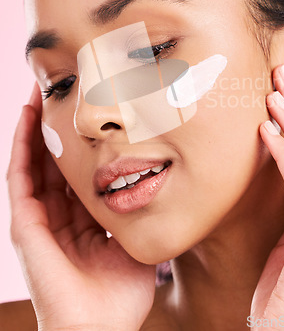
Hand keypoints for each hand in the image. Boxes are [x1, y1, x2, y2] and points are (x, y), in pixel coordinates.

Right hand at [7, 83, 155, 330]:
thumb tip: (165, 180)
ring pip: (33, 160)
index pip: (78, 169)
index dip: (81, 139)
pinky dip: (21, 146)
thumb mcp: (137, 239)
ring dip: (35, 126)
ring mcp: (39, 217)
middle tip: (63, 88)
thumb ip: (142, 211)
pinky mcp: (25, 223)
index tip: (90, 109)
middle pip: (54, 158)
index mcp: (82, 216)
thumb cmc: (121, 293)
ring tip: (42, 91)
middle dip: (57, 124)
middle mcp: (58, 212)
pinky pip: (20, 177)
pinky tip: (27, 118)